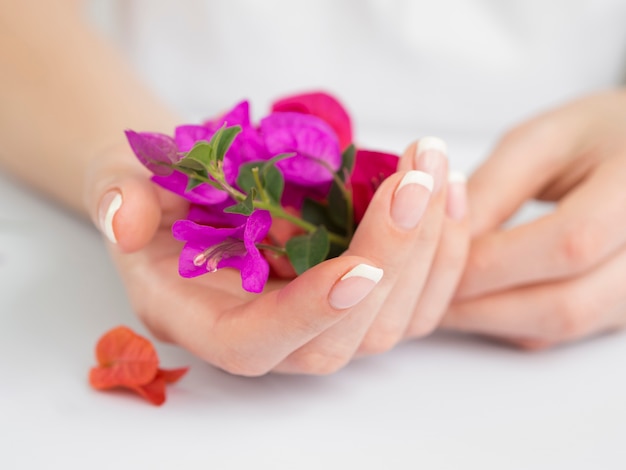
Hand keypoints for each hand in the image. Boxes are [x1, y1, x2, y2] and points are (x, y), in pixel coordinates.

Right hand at [85, 137, 468, 374]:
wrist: (197, 185)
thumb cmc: (157, 188)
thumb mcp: (120, 181)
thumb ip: (117, 198)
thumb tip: (127, 215)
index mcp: (204, 320)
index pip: (255, 345)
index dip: (307, 316)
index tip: (357, 268)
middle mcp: (271, 334)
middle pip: (343, 338)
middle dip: (388, 260)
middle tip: (415, 180)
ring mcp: (322, 321)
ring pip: (393, 321)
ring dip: (428, 250)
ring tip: (435, 169)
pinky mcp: (361, 298)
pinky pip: (417, 297)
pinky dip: (442, 250)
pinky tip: (446, 189)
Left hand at [443, 89, 625, 348]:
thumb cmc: (601, 133)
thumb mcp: (542, 141)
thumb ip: (491, 188)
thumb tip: (436, 240)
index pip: (567, 243)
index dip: (489, 260)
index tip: (429, 260)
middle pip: (565, 304)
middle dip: (481, 303)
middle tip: (425, 291)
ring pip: (563, 327)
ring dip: (492, 319)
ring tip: (443, 296)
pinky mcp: (624, 307)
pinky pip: (565, 331)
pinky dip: (513, 320)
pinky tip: (480, 298)